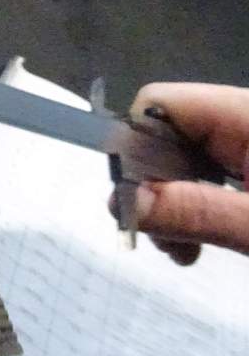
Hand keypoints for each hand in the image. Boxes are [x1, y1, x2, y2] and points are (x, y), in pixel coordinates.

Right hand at [121, 83, 248, 263]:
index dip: (136, 150)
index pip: (159, 105)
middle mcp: (242, 117)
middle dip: (153, 186)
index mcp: (246, 113)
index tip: (141, 207)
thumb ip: (196, 211)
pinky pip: (207, 172)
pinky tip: (201, 237)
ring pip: (182, 157)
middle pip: (166, 133)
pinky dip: (195, 204)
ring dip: (171, 202)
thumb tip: (119, 203)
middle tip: (169, 243)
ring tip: (186, 250)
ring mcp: (248, 142)